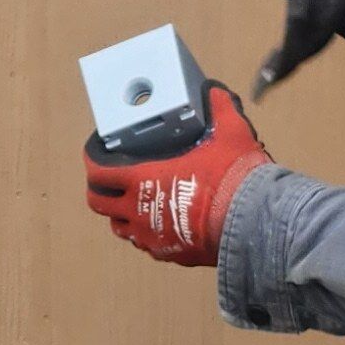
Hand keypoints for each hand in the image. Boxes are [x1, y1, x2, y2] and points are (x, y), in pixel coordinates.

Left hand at [85, 83, 268, 266]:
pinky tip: (160, 223)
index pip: (98, 173)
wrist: (251, 222)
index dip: (92, 162)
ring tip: (135, 203)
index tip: (96, 156)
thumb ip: (219, 108)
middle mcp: (138, 210)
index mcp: (143, 178)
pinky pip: (146, 245)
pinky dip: (146, 234)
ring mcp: (150, 235)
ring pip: (119, 227)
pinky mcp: (168, 253)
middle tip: (110, 182)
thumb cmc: (233, 177)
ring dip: (121, 215)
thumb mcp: (230, 132)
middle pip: (99, 203)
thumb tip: (215, 92)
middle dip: (100, 191)